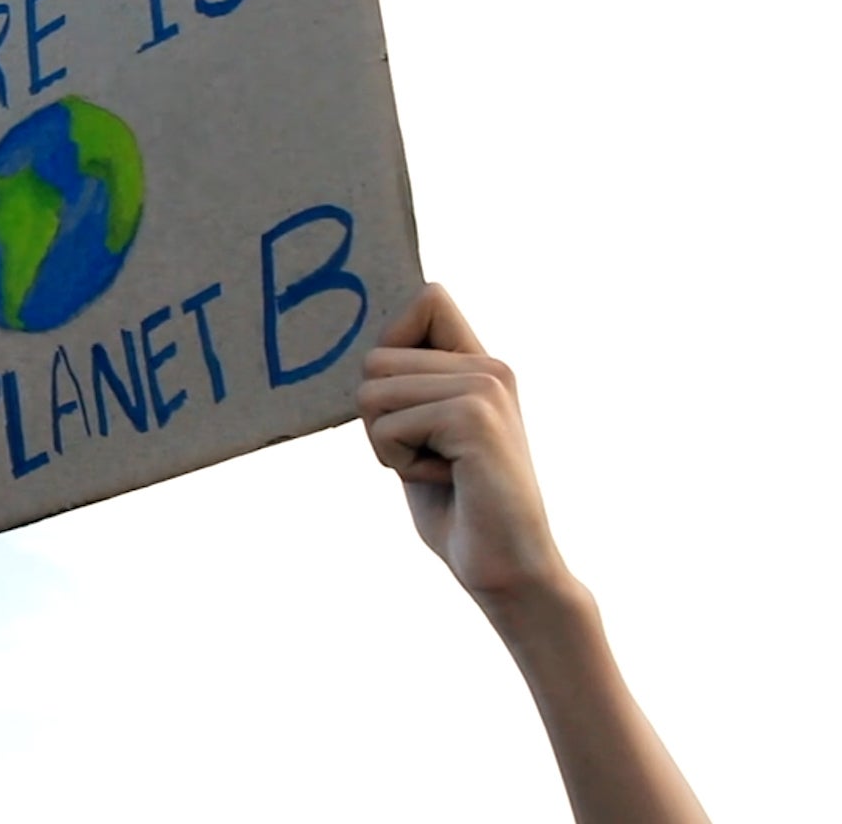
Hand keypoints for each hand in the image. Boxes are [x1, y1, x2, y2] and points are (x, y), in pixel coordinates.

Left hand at [357, 283, 570, 603]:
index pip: (426, 298)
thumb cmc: (458, 508)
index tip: (408, 405)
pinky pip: (388, 426)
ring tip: (438, 468)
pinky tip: (448, 480)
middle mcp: (489, 366)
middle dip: (379, 419)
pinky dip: (400, 463)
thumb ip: (403, 390)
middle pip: (375, 359)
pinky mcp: (474, 416)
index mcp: (480, 364)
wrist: (508, 568)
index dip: (393, 348)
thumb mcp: (422, 435)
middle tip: (427, 456)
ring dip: (387, 444)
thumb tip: (360, 351)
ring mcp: (485, 387)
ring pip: (372, 393)